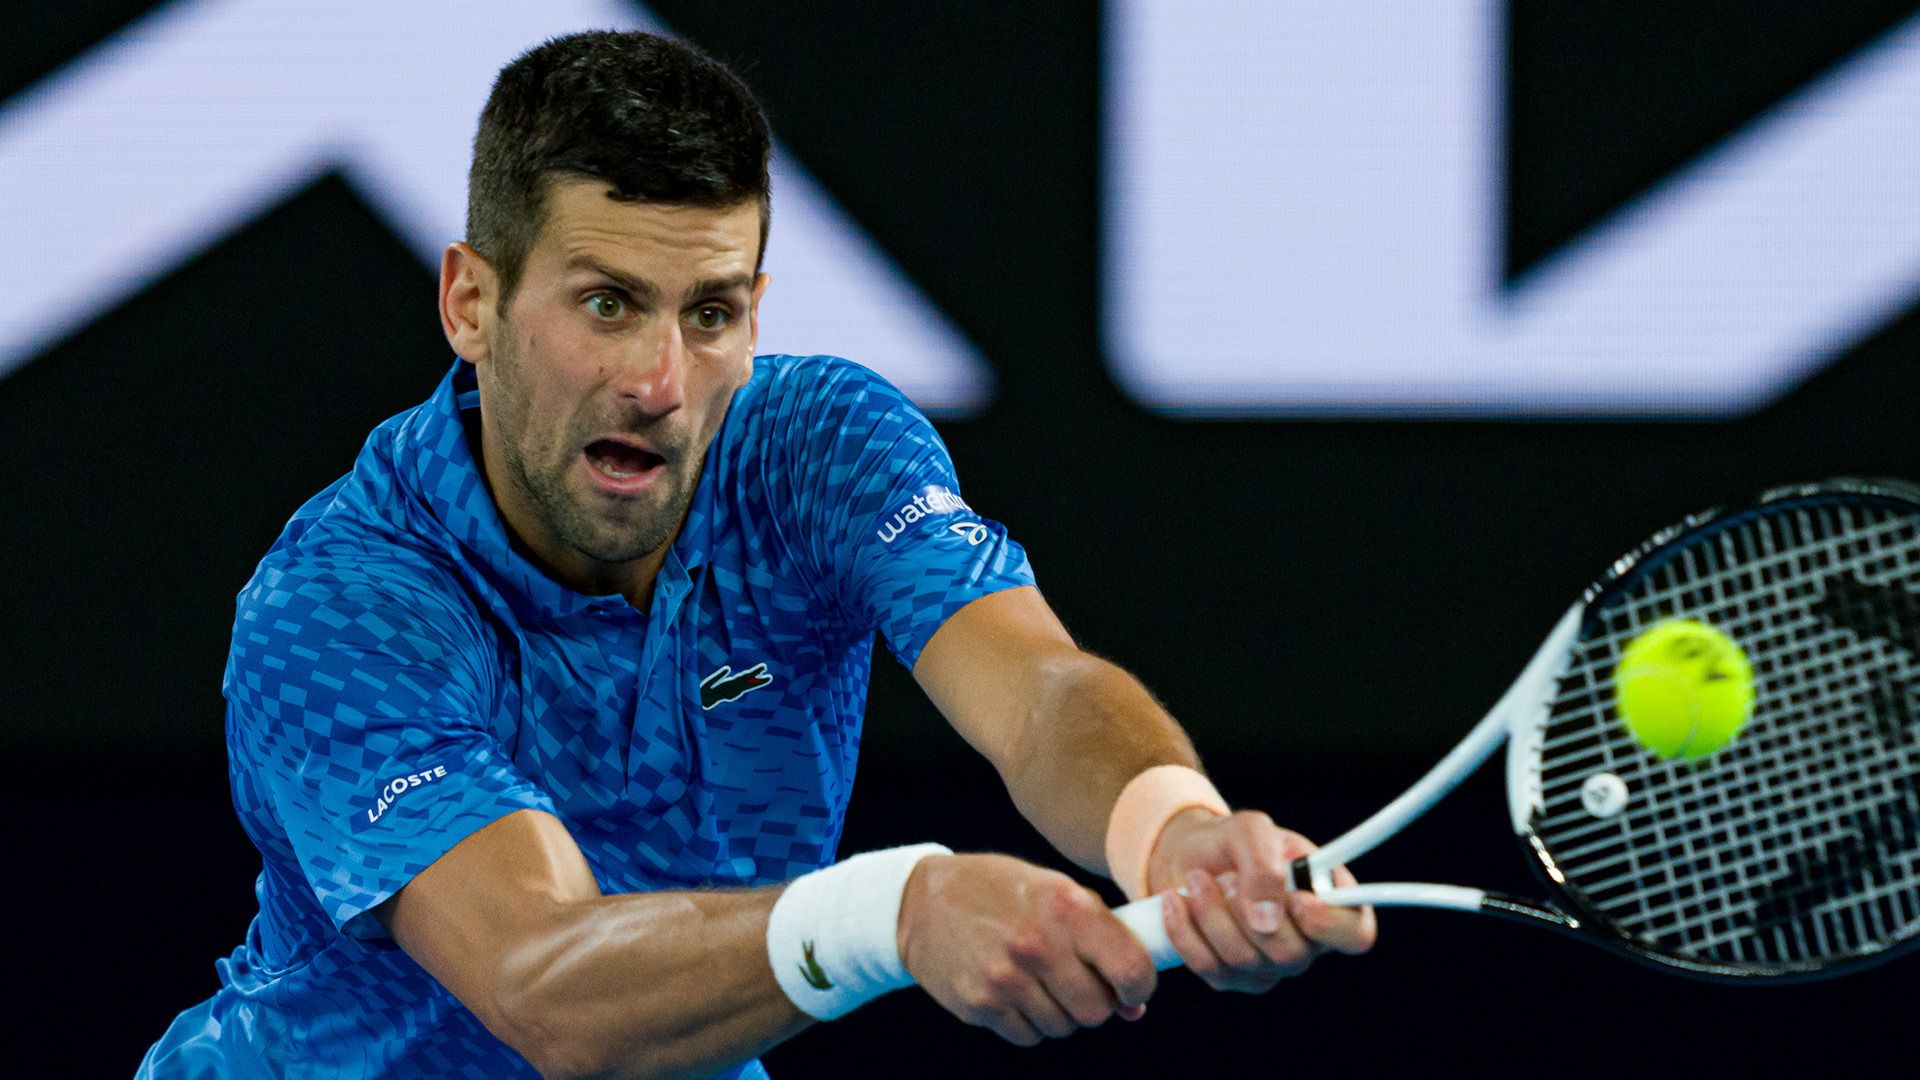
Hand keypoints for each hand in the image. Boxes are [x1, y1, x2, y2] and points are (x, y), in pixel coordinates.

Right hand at [897, 853, 1156, 1045]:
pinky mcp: (982, 1004)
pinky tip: (1014, 990)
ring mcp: (1007, 978)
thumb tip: (1133, 1005)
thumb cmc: (998, 891)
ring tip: (1038, 979)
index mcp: (1067, 907)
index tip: (1130, 986)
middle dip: (1095, 1001)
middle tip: (1075, 979)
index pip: (1131, 970)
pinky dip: (1029, 1021)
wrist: (922, 902)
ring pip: (1064, 1027)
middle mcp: (1039, 945)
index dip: (1139, 986)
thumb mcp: (1054, 891)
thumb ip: (1100, 937)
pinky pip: (1029, 1036)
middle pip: (1098, 1010)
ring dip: (1060, 1011)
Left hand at [1147, 808, 1376, 992]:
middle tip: (1225, 876)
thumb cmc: (1233, 841)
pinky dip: (1186, 932)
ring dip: (1212, 915)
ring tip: (1196, 880)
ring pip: (1245, 961)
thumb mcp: (1249, 829)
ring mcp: (1270, 965)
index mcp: (1330, 901)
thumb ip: (1264, 862)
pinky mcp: (1232, 978)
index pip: (1356, 934)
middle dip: (1247, 911)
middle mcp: (1308, 941)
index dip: (1330, 925)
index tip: (1297, 899)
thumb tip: (1267, 919)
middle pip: (1292, 954)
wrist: (1189, 856)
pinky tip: (1175, 903)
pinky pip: (1210, 968)